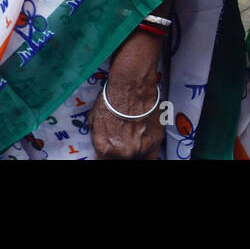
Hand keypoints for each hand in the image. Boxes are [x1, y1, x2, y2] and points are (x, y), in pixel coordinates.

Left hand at [89, 31, 164, 158]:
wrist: (131, 86)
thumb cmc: (112, 98)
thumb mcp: (94, 119)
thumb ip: (98, 137)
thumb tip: (100, 146)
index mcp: (104, 148)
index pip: (101, 162)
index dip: (105, 156)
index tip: (108, 153)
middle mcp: (122, 153)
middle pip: (120, 161)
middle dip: (118, 155)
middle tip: (121, 141)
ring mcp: (140, 149)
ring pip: (137, 159)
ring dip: (134, 152)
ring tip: (132, 139)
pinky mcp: (155, 143)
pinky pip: (151, 156)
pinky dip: (147, 153)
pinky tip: (143, 146)